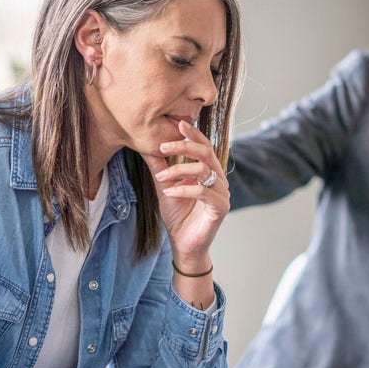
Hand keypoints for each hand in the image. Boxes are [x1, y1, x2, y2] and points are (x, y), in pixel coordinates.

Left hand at [143, 121, 229, 267]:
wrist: (184, 244)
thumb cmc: (178, 216)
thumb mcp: (165, 186)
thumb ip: (159, 167)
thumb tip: (146, 146)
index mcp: (208, 171)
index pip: (204, 146)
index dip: (193, 134)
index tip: (179, 123)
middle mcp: (218, 179)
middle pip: (206, 153)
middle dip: (184, 146)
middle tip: (163, 146)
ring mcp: (222, 193)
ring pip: (204, 170)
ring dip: (179, 170)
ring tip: (161, 178)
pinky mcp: (220, 207)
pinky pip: (202, 192)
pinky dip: (183, 189)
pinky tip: (169, 192)